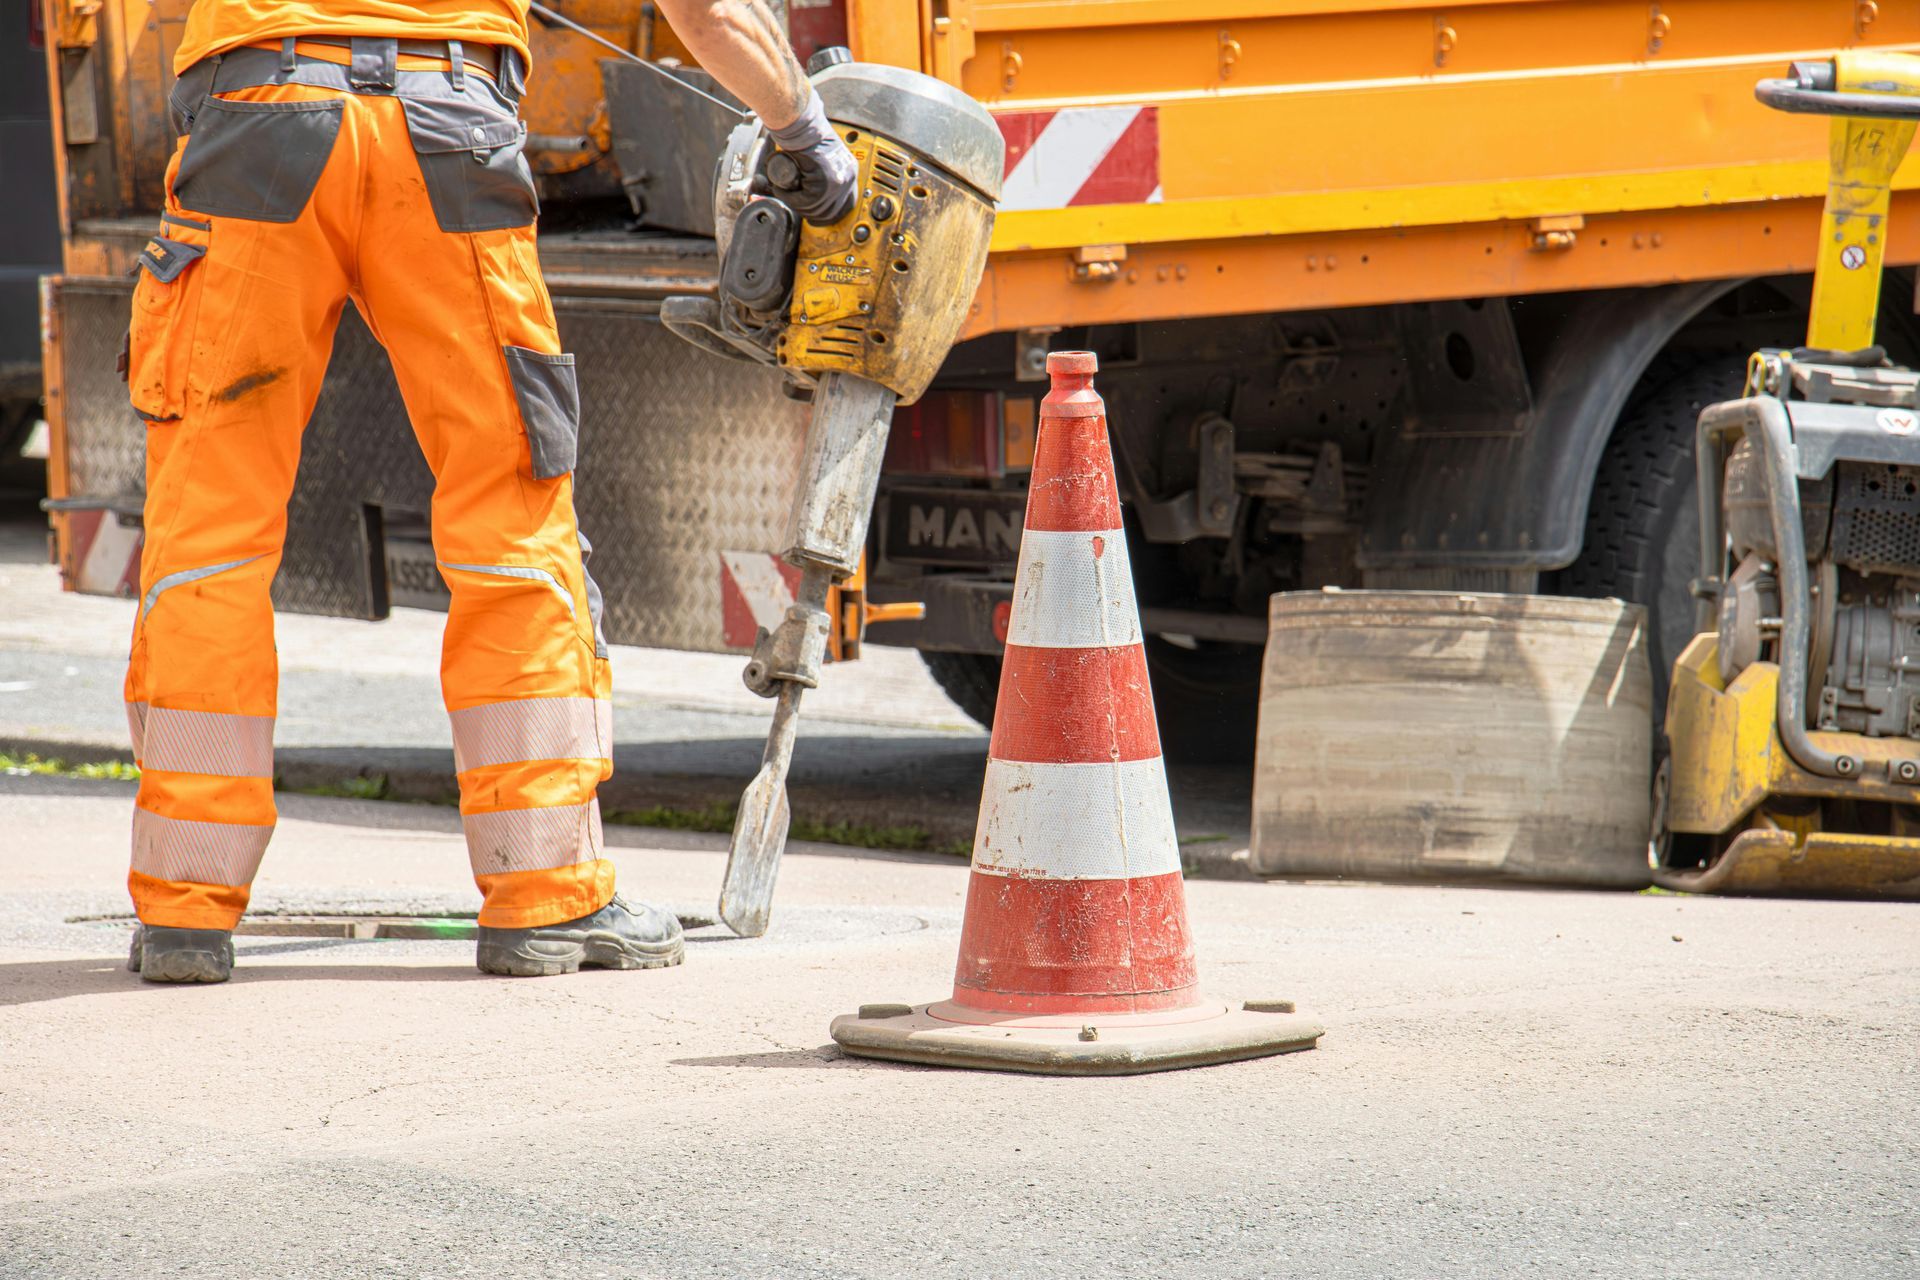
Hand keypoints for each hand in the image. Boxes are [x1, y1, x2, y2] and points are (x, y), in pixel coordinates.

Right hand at [766, 90, 856, 223]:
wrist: (802, 124)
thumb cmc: (807, 135)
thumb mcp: (823, 156)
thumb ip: (823, 170)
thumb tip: (812, 185)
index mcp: (849, 171)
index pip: (844, 204)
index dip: (828, 212)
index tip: (815, 214)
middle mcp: (846, 178)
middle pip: (830, 210)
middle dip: (811, 213)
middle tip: (796, 206)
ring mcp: (837, 182)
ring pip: (815, 207)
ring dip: (797, 204)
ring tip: (785, 193)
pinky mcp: (823, 184)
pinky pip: (805, 201)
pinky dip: (791, 198)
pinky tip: (782, 190)